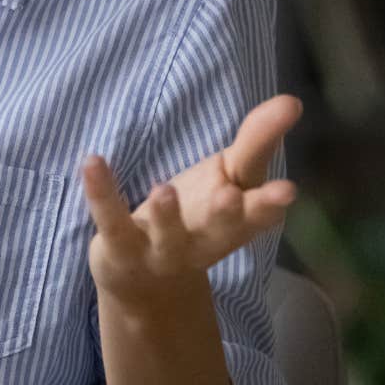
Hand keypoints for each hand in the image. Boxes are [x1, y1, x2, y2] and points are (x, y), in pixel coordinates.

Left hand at [80, 94, 302, 310]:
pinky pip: (110, 218)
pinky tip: (92, 163)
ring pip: (166, 236)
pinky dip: (101, 192)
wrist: (146, 283)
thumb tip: (291, 101)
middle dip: (227, 216)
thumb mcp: (231, 179)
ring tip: (164, 188)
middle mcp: (204, 241)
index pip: (258, 215)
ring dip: (167, 215)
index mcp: (236, 224)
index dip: (270, 205)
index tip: (287, 191)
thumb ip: (257, 141)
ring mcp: (161, 249)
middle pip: (219, 231)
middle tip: (230, 196)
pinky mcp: (120, 246)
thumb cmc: (199, 217)